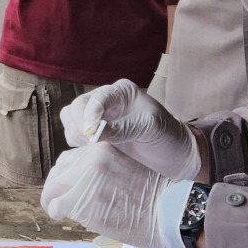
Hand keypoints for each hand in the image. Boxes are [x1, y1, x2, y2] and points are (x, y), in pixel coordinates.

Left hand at [39, 142, 178, 247]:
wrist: (170, 212)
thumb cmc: (155, 197)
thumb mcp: (128, 168)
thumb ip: (105, 169)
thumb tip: (85, 183)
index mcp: (104, 147)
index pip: (73, 157)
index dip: (68, 175)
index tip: (70, 187)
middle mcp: (92, 158)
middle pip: (59, 170)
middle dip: (57, 186)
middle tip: (59, 200)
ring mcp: (84, 178)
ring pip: (53, 187)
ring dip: (53, 199)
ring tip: (57, 210)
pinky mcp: (80, 201)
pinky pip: (56, 205)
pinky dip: (55, 211)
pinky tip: (62, 216)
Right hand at [60, 79, 199, 178]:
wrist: (176, 156)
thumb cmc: (168, 137)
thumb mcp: (150, 129)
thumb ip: (122, 128)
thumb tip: (93, 133)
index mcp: (121, 91)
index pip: (95, 99)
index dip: (89, 116)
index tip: (92, 135)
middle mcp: (107, 100)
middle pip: (77, 107)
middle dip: (80, 126)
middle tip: (92, 143)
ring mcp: (100, 117)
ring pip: (71, 119)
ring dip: (76, 134)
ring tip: (94, 147)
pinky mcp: (97, 134)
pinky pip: (74, 133)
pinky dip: (77, 142)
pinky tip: (93, 151)